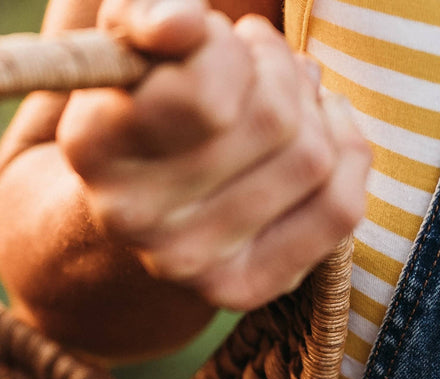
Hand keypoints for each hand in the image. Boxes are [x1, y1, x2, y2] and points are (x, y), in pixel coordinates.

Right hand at [55, 0, 371, 310]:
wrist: (133, 206)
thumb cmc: (146, 102)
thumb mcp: (132, 44)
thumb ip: (146, 10)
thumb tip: (181, 25)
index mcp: (93, 145)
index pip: (207, 91)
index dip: (227, 45)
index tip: (204, 39)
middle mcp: (132, 218)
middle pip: (274, 117)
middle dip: (276, 72)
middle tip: (251, 69)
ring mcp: (187, 263)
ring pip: (312, 155)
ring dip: (311, 109)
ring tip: (277, 103)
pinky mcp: (240, 289)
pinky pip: (339, 207)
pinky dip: (346, 154)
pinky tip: (315, 138)